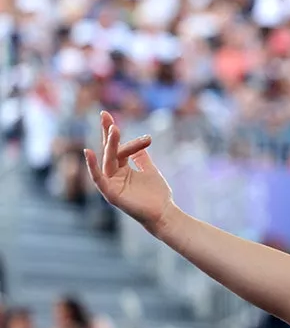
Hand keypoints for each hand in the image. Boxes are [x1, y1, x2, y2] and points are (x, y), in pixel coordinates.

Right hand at [84, 111, 174, 232]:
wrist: (163, 213)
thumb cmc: (157, 195)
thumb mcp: (149, 170)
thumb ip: (141, 158)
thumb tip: (139, 144)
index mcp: (121, 169)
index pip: (116, 147)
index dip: (113, 132)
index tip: (113, 117)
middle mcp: (113, 175)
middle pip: (108, 150)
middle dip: (107, 132)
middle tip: (105, 114)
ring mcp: (110, 184)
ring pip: (108, 160)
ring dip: (110, 144)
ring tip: (114, 128)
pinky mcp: (110, 193)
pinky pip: (98, 178)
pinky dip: (92, 166)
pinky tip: (88, 152)